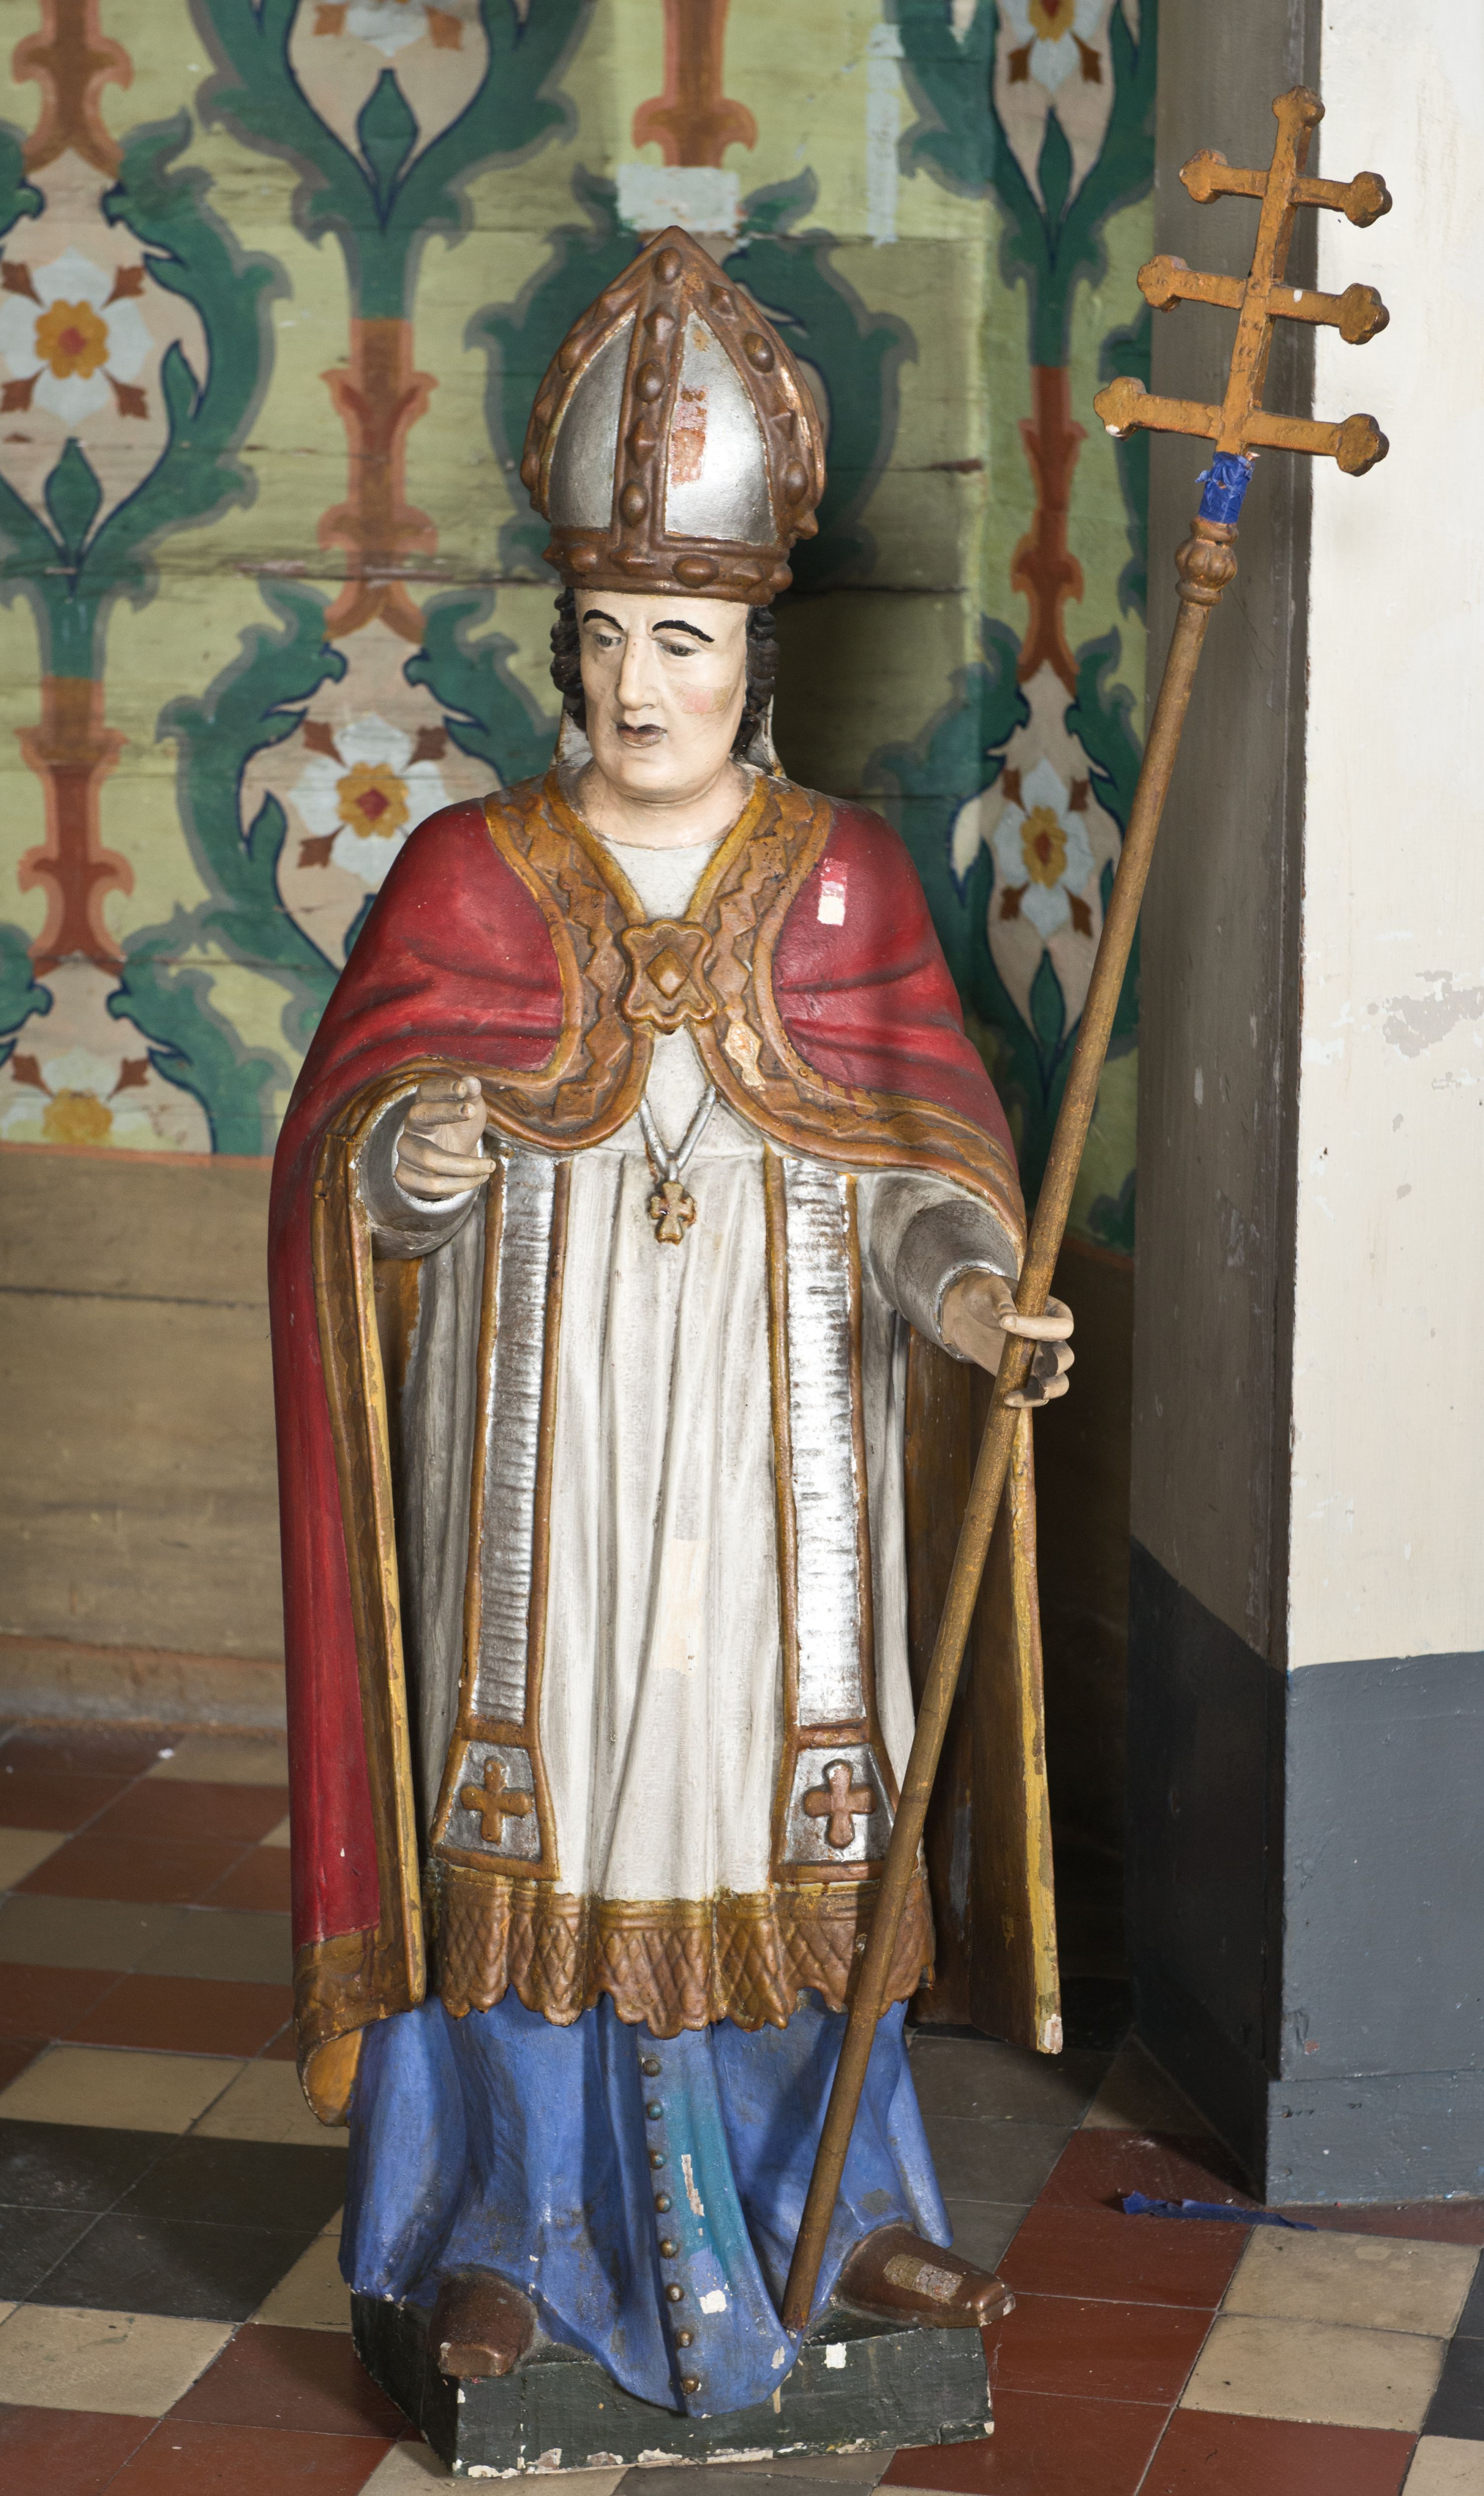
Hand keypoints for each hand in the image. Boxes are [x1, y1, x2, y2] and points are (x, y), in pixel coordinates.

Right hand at [394, 1074, 494, 1200]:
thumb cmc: (459, 1131)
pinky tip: (479, 1178)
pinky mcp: (405, 1176)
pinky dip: (463, 1184)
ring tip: (491, 1165)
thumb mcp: (470, 1111)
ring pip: (431, 1159)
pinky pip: (434, 1185)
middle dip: (446, 1112)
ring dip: (467, 1165)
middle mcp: (411, 1126)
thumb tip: (472, 1081)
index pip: (427, 1090)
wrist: (448, 1167)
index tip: (464, 1088)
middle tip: (473, 1112)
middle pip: (420, 1115)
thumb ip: (471, 1096)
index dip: (443, 1088)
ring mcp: (406, 1151)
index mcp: (425, 1105)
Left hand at [939, 1271, 1074, 1407]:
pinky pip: (1034, 1394)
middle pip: (1066, 1356)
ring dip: (1053, 1388)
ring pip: (1059, 1381)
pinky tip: (1007, 1398)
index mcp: (1051, 1312)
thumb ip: (1001, 1300)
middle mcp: (1051, 1339)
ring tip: (1042, 1390)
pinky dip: (1027, 1399)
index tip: (1007, 1323)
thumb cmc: (984, 1295)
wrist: (966, 1315)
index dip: (1040, 1327)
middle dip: (1060, 1362)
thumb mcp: (990, 1288)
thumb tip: (1008, 1317)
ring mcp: (1039, 1361)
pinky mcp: (1024, 1377)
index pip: (1059, 1324)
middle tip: (1049, 1365)